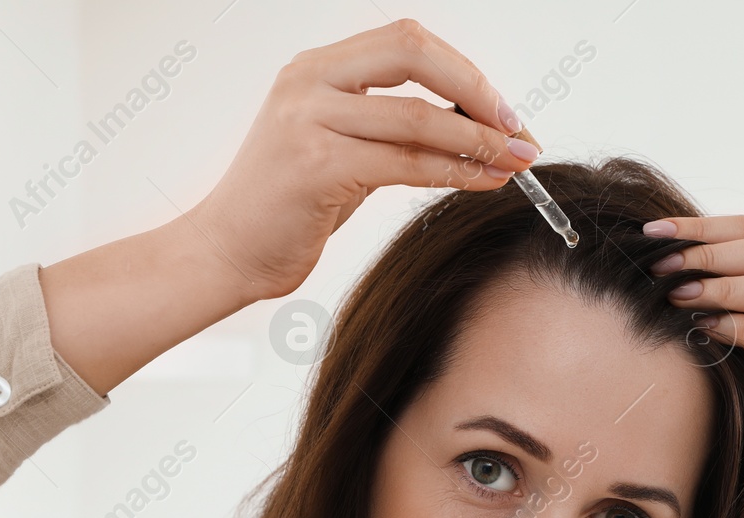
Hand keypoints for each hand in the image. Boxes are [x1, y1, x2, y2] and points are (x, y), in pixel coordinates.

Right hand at [188, 19, 537, 302]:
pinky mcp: (315, 167)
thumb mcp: (340, 150)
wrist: (225, 252)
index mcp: (315, 68)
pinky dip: (454, 172)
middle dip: (477, 92)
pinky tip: (483, 182)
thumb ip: (390, 127)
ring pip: (417, 117)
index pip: (406, 41)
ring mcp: (307, 121)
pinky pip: (405, 164)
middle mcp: (308, 81)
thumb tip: (470, 123)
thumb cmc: (286, 207)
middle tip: (518, 130)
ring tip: (516, 162)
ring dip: (478, 141)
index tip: (503, 108)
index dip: (463, 70)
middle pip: (415, 55)